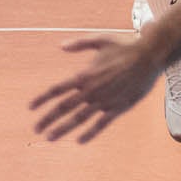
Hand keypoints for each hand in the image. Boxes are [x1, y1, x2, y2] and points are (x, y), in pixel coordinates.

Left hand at [30, 31, 166, 142]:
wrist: (149, 56)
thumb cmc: (124, 45)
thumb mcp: (99, 40)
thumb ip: (79, 44)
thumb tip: (61, 46)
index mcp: (84, 75)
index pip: (58, 89)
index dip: (43, 98)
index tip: (30, 107)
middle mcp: (91, 90)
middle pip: (64, 107)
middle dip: (48, 119)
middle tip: (35, 129)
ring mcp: (104, 101)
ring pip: (79, 119)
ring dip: (63, 129)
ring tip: (50, 138)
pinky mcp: (118, 108)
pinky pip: (101, 124)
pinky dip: (89, 133)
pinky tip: (79, 141)